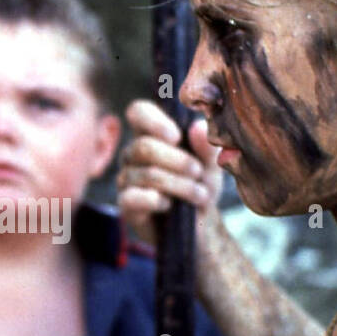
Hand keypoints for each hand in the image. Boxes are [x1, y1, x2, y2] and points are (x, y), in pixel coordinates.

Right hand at [117, 99, 224, 249]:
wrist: (198, 223)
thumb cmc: (200, 185)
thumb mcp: (211, 164)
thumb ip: (206, 146)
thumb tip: (198, 127)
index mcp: (151, 134)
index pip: (138, 112)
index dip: (153, 120)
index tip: (176, 137)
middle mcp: (133, 153)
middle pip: (144, 146)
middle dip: (178, 161)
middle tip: (198, 172)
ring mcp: (126, 178)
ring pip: (146, 174)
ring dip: (179, 185)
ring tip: (199, 195)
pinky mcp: (126, 204)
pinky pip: (134, 197)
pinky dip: (158, 201)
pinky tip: (170, 206)